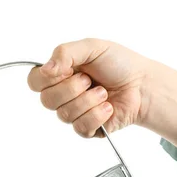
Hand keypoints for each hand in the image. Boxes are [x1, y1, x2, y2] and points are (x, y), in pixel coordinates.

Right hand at [28, 38, 176, 147]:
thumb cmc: (119, 64)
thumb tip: (47, 68)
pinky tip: (108, 107)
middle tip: (90, 80)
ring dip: (88, 101)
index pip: (34, 82)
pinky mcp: (87, 129)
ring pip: (64, 115)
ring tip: (104, 92)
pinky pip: (80, 127)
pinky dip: (97, 115)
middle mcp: (63, 94)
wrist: (142, 84)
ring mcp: (74, 113)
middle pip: (47, 100)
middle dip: (72, 88)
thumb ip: (65, 52)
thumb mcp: (92, 47)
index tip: (67, 70)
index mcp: (60, 73)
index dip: (46, 78)